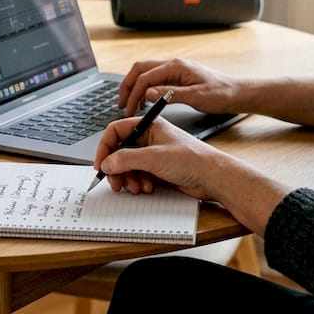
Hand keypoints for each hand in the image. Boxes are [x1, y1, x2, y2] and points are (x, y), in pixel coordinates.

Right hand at [92, 115, 224, 199]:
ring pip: (128, 166)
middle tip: (115, 183)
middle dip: (116, 168)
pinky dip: (138, 183)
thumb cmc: (192, 159)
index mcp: (149, 125)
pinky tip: (147, 188)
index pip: (116, 131)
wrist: (213, 177)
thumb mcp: (154, 157)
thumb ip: (126, 159)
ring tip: (136, 187)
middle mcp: (149, 138)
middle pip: (120, 151)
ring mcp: (153, 154)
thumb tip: (107, 163)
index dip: (105, 147)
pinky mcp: (157, 169)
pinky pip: (138, 176)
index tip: (100, 165)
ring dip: (128, 178)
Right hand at [118, 58, 241, 115]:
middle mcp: (173, 64)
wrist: (237, 93)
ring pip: (146, 73)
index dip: (133, 93)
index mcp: (176, 67)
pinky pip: (155, 78)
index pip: (145, 77)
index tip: (128, 109)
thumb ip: (170, 94)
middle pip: (140, 69)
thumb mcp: (196, 97)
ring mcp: (175, 69)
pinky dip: (145, 89)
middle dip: (128, 86)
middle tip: (121, 104)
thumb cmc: (221, 94)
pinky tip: (146, 101)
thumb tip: (148, 93)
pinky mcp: (178, 76)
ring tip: (130, 104)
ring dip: (135, 87)